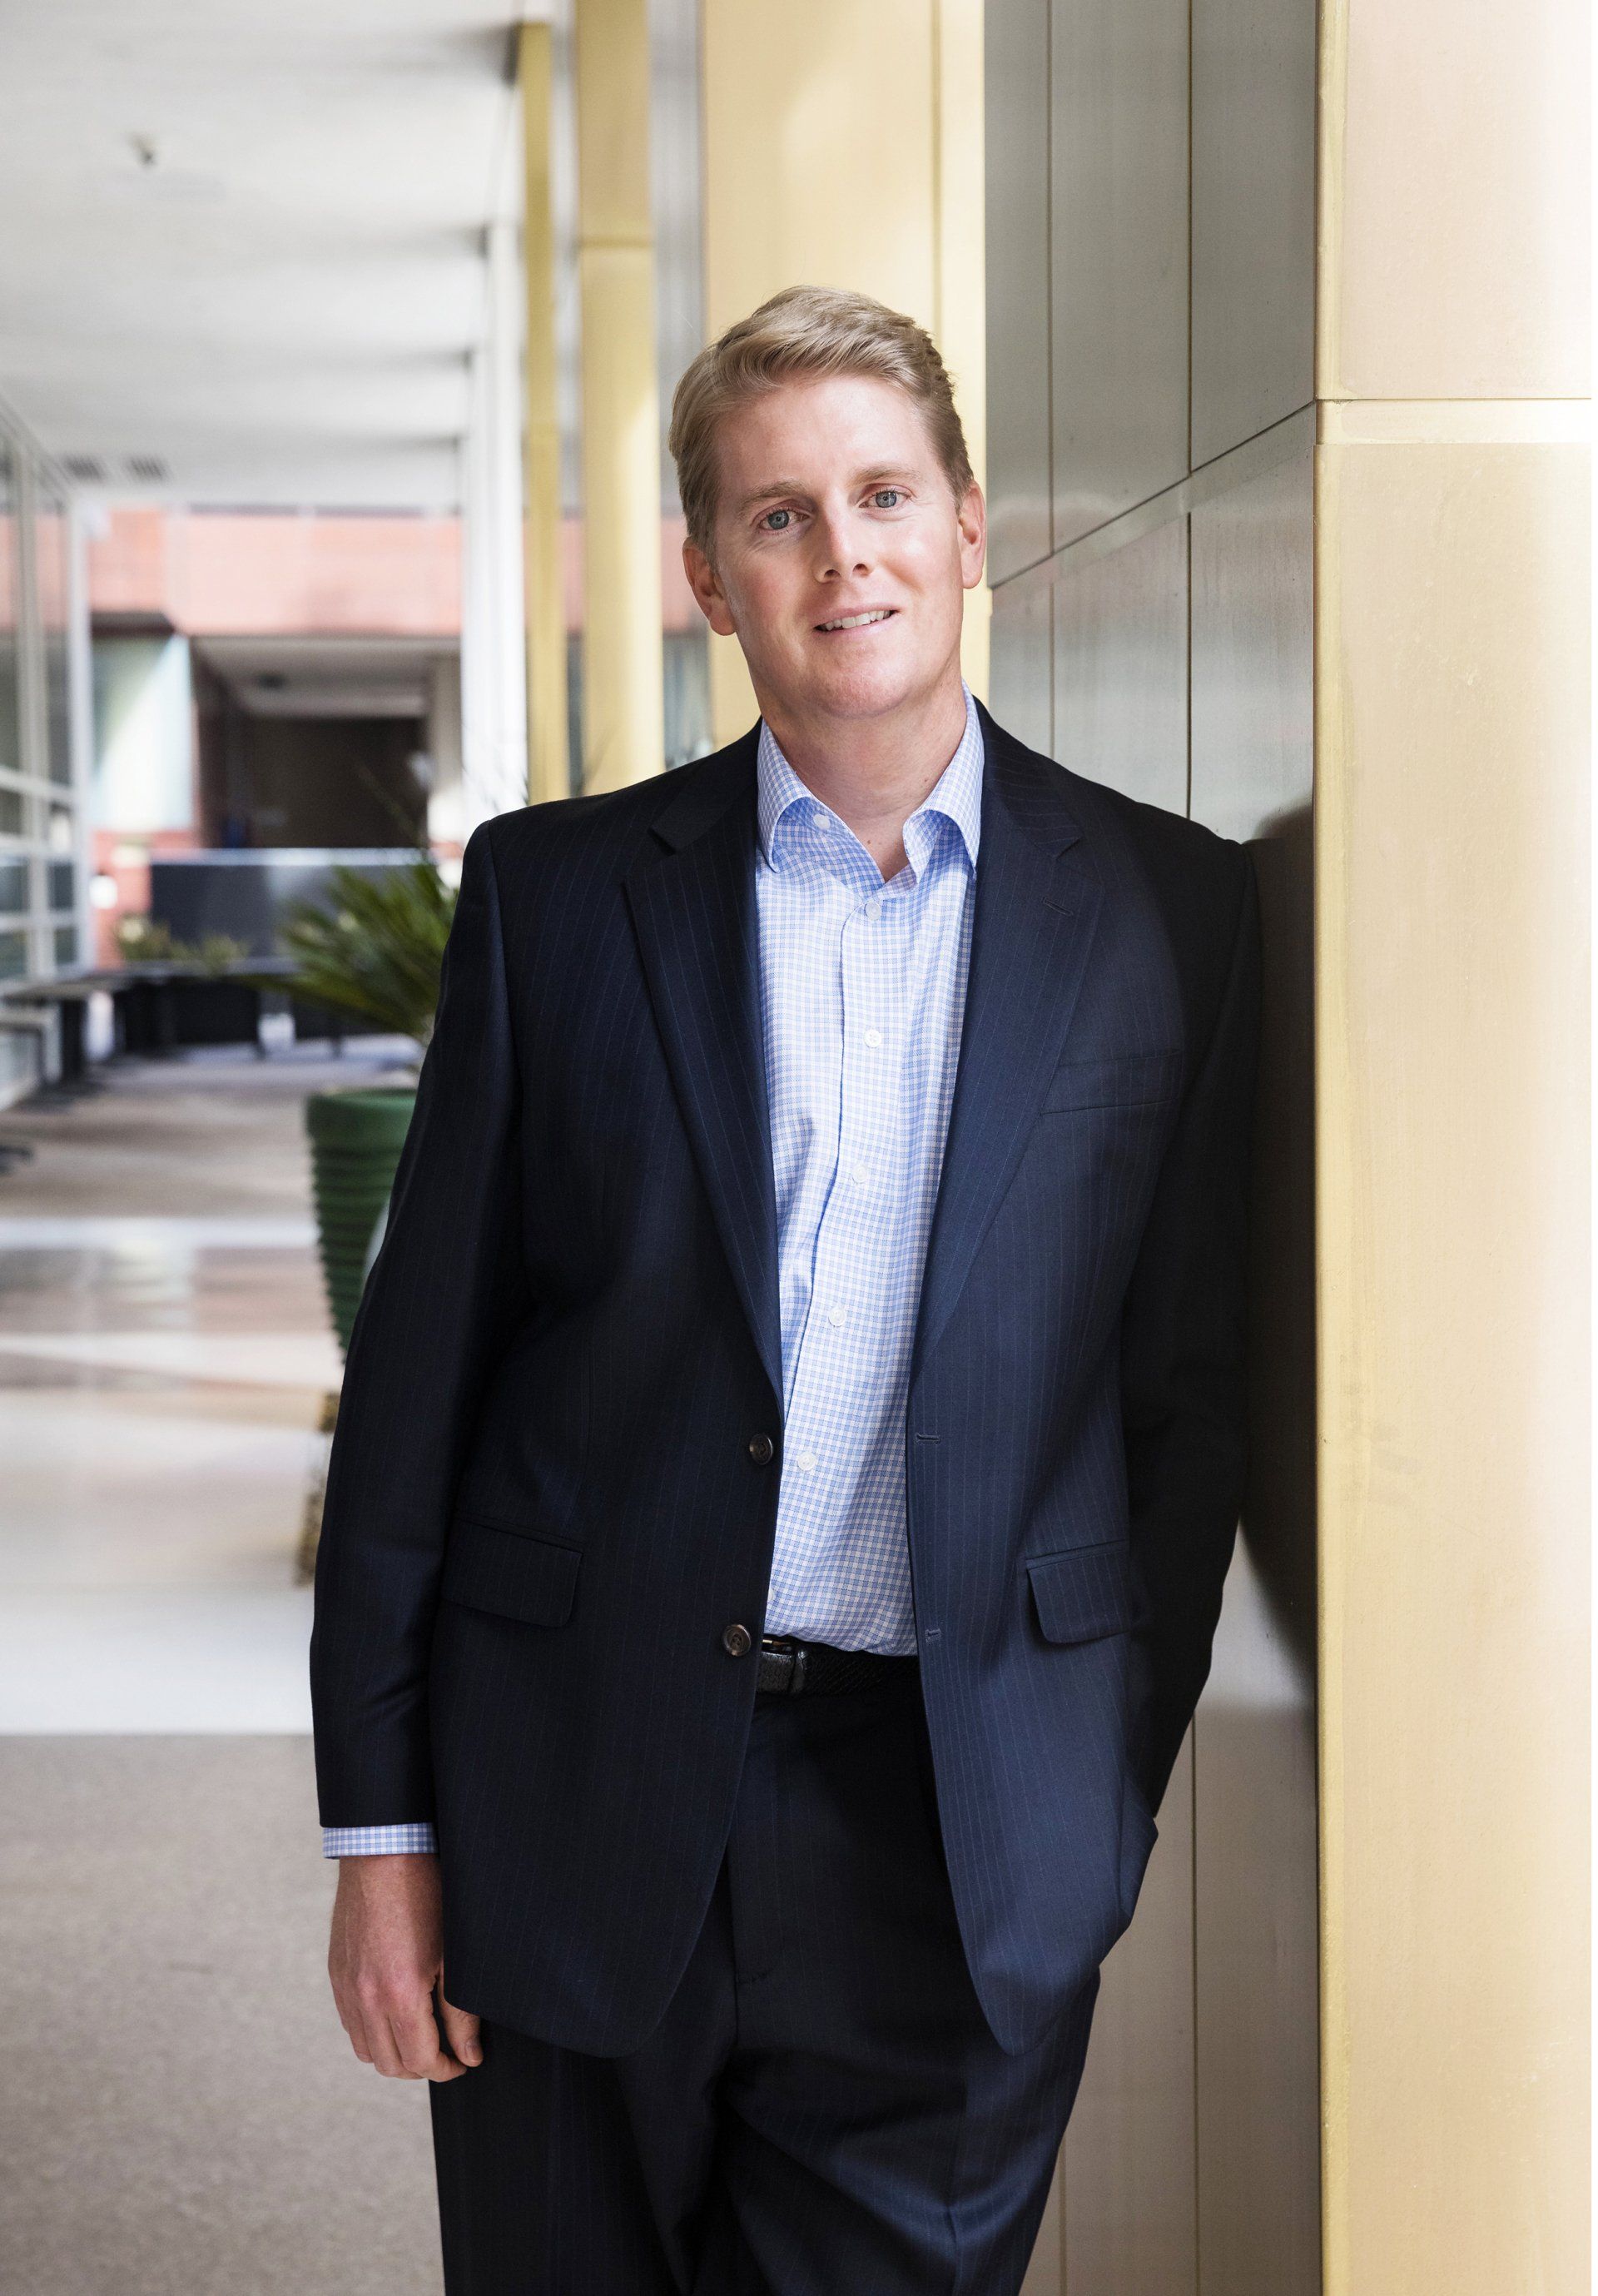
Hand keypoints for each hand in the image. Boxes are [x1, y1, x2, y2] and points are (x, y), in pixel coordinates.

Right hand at [328, 1852, 480, 2080]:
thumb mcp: (456, 1954)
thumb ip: (461, 2013)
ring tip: (422, 2035)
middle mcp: (365, 1997)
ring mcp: (346, 1986)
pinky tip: (396, 2013)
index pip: (420, 2061)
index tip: (463, 2063)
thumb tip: (470, 2056)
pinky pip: (350, 2022)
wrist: (386, 1852)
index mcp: (399, 1994)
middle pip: (390, 2065)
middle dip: (422, 2067)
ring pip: (366, 2049)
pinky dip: (372, 2031)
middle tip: (447, 2051)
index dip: (446, 2069)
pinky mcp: (337, 1973)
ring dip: (394, 2053)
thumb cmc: (427, 1894)